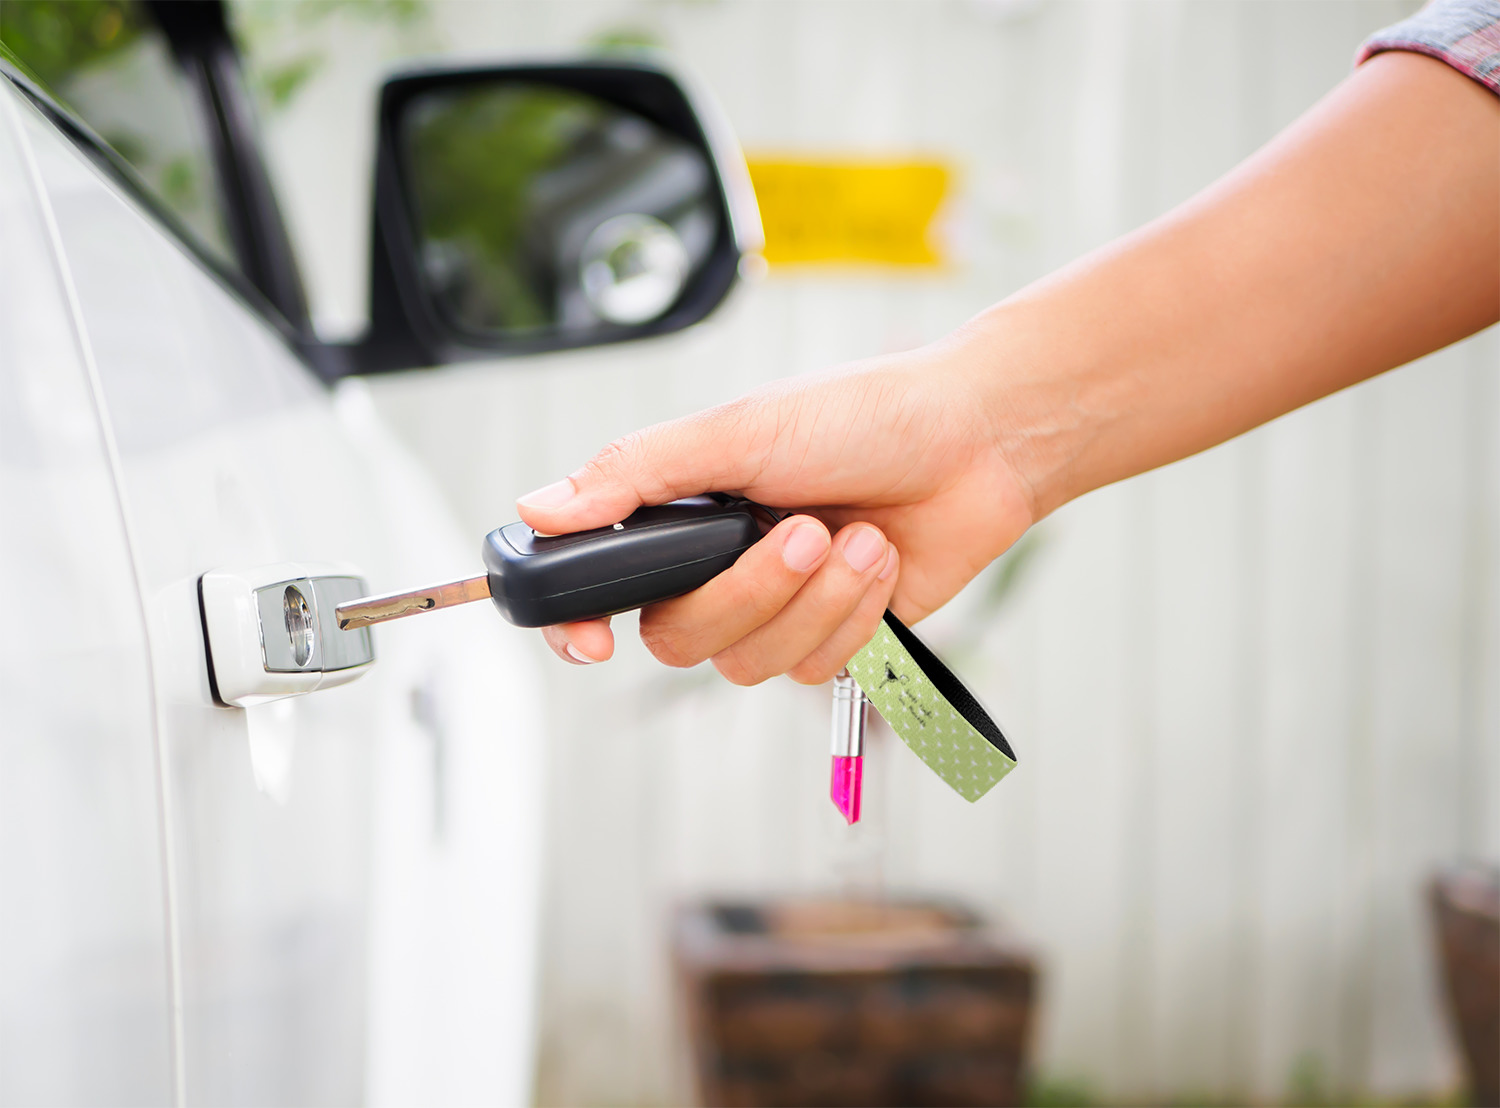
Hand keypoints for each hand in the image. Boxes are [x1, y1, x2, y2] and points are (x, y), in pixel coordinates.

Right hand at [515, 334, 1036, 683]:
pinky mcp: (835, 638)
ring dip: (814, 602)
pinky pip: (815, 670)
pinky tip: (880, 559)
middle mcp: (721, 566)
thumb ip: (636, 474)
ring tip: (856, 537)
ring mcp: (778, 607)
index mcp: (685, 513)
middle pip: (679, 637)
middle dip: (748, 592)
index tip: (591, 640)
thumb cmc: (864, 415)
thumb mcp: (740, 429)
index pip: (600, 586)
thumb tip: (538, 508)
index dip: (577, 623)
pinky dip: (853, 616)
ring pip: (749, 663)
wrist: (976, 441)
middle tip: (804, 530)